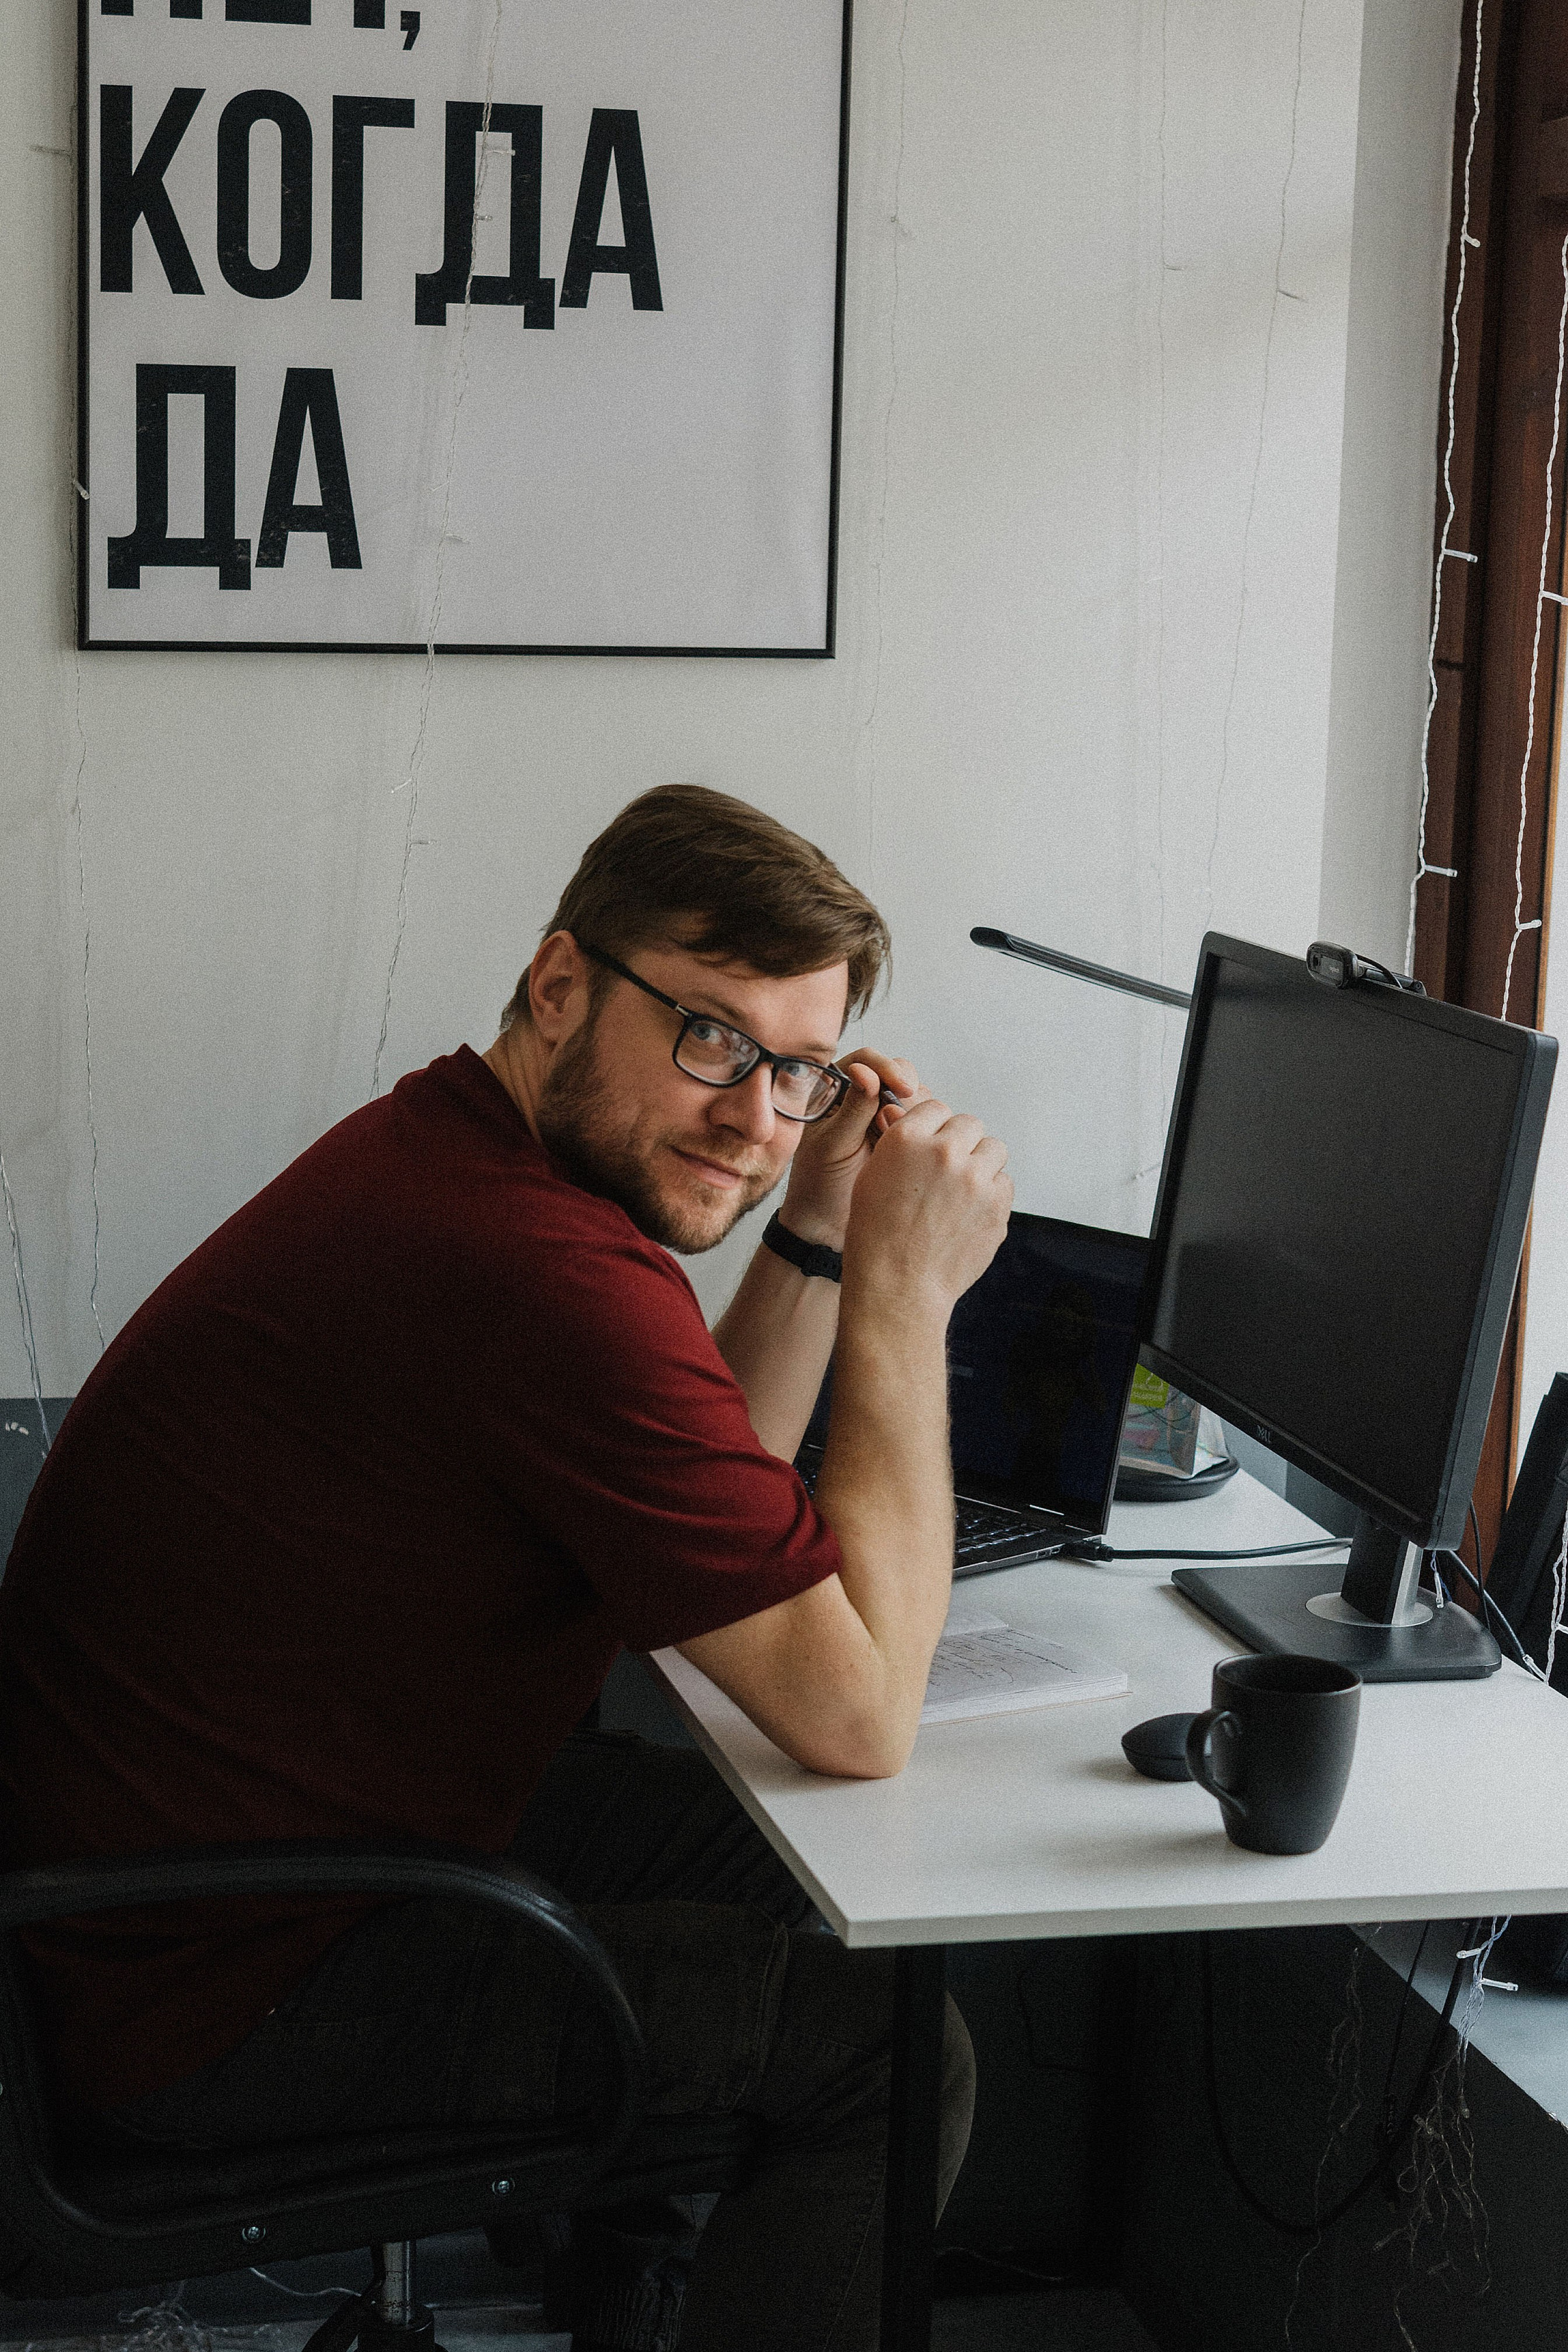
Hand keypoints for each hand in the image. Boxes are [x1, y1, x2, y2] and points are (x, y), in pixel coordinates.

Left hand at [778, 1051, 928, 1249]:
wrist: (827, 1224)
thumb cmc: (818, 1184)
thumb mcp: (833, 1145)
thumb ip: (853, 1109)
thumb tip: (866, 1071)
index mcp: (833, 1089)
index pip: (865, 1060)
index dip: (886, 1068)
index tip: (902, 1087)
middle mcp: (859, 1096)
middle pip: (895, 1073)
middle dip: (904, 1093)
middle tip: (899, 1120)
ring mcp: (882, 1116)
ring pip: (913, 1097)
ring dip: (914, 1114)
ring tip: (895, 1141)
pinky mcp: (900, 1136)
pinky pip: (921, 1121)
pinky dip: (922, 1130)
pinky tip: (912, 1150)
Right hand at [841, 1094, 1011, 1313]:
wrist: (898, 1286)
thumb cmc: (878, 1237)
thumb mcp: (872, 1177)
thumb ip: (902, 1145)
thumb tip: (924, 1127)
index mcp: (908, 1139)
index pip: (937, 1108)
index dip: (934, 1128)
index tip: (931, 1145)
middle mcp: (944, 1152)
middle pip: (970, 1125)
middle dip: (961, 1144)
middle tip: (947, 1172)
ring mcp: (975, 1179)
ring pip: (993, 1150)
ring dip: (981, 1165)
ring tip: (961, 1192)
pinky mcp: (997, 1205)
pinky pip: (1004, 1183)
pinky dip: (992, 1194)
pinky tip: (969, 1213)